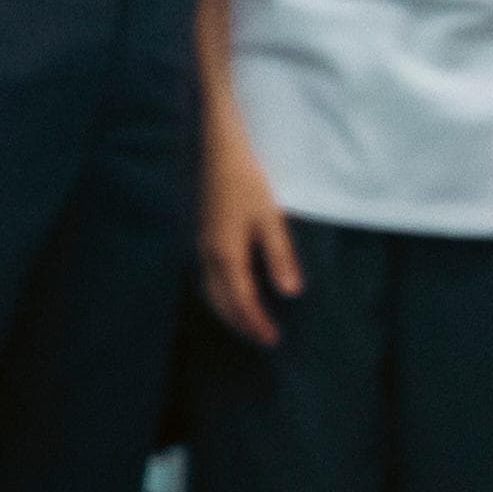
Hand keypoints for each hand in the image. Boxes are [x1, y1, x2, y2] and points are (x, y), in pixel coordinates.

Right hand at [200, 122, 302, 347]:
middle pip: (222, 303)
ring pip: (211, 293)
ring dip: (229, 312)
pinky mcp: (201, 238)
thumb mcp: (269, 217)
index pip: (242, 301)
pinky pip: (207, 278)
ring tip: (248, 323)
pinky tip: (231, 292)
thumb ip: (279, 256)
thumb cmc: (246, 181)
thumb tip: (290, 293)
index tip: (272, 339)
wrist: (216, 152)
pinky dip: (219, 295)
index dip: (256, 322)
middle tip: (263, 338)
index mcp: (226, 255)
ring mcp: (201, 248)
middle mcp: (208, 257)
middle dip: (241, 323)